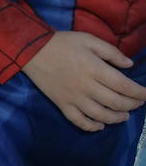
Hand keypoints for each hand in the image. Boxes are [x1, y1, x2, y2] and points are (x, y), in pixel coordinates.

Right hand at [22, 31, 145, 131]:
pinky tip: (100, 125)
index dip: (140, 93)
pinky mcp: (62, 104)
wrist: (30, 50)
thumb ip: (110, 52)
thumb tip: (129, 65)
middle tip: (137, 103)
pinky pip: (79, 121)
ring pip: (101, 115)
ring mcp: (73, 98)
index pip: (124, 86)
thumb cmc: (61, 43)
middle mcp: (87, 86)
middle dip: (132, 105)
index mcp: (95, 69)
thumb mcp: (88, 39)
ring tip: (123, 115)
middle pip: (116, 102)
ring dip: (117, 118)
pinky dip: (92, 126)